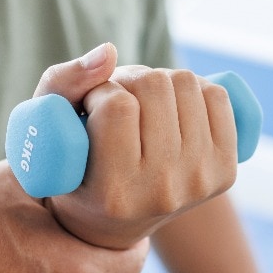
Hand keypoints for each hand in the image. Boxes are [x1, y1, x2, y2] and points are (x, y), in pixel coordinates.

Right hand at [0, 162, 148, 272]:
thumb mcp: (18, 179)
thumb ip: (59, 165)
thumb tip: (86, 136)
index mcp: (70, 266)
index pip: (131, 264)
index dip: (135, 243)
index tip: (129, 224)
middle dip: (109, 253)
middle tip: (100, 225)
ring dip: (82, 267)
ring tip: (68, 238)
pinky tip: (42, 256)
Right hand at [44, 66, 239, 249]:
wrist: (116, 221)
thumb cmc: (72, 167)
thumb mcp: (47, 129)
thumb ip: (63, 83)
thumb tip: (109, 51)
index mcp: (114, 193)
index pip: (117, 106)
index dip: (99, 92)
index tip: (91, 109)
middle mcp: (162, 193)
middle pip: (154, 86)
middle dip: (129, 80)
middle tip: (118, 101)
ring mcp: (200, 183)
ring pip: (185, 82)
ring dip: (159, 82)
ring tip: (142, 106)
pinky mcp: (226, 172)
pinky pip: (217, 95)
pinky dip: (192, 90)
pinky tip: (171, 110)